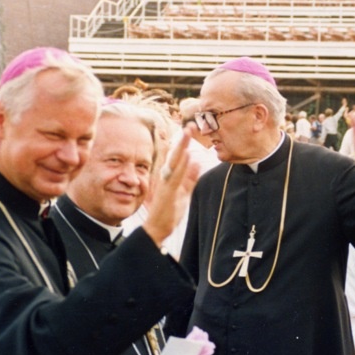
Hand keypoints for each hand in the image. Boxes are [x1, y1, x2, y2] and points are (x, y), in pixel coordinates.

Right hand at [143, 124, 199, 245]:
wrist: (157, 229)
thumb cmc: (169, 212)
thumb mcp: (183, 193)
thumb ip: (190, 178)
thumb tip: (197, 163)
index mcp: (169, 177)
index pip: (178, 157)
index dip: (183, 143)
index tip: (190, 130)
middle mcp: (166, 177)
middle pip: (175, 155)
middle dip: (182, 140)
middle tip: (189, 125)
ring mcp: (166, 184)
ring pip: (175, 162)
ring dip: (182, 147)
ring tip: (187, 134)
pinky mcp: (168, 193)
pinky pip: (176, 177)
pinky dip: (181, 166)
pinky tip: (187, 156)